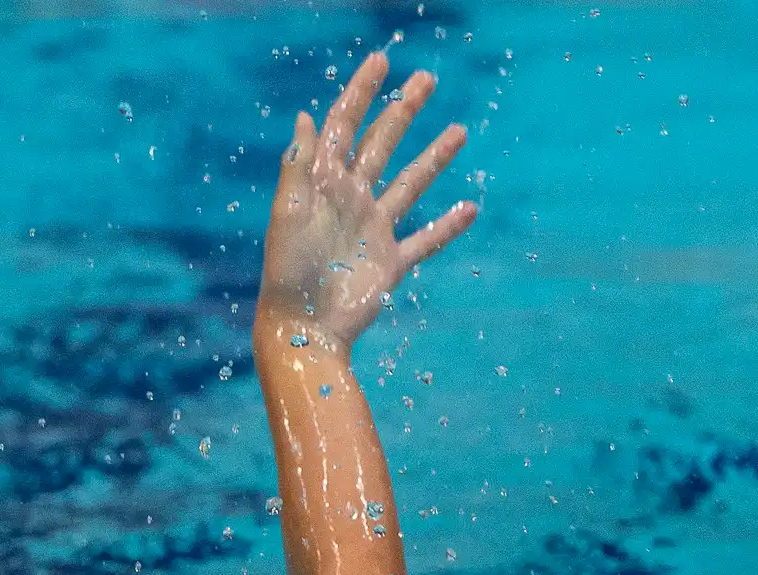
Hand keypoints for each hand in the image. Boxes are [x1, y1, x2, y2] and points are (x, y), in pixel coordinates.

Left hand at [256, 52, 477, 353]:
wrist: (303, 330)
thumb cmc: (287, 275)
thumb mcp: (287, 214)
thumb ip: (299, 167)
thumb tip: (306, 118)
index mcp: (324, 184)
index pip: (345, 126)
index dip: (362, 92)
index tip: (382, 61)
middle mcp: (351, 201)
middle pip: (381, 144)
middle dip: (402, 110)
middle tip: (426, 79)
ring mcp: (373, 231)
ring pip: (410, 184)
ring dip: (434, 157)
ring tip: (459, 129)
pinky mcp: (390, 263)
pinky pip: (426, 240)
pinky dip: (448, 227)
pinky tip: (470, 208)